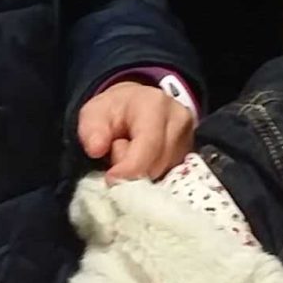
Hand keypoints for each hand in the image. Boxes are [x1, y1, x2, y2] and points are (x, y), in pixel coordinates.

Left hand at [77, 82, 195, 182]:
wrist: (135, 104)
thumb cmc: (114, 111)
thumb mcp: (93, 114)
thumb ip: (92, 130)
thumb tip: (96, 149)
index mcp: (156, 105)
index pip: (149, 147)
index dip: (128, 169)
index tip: (109, 178)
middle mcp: (179, 121)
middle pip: (156, 165)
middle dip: (132, 170)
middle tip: (116, 156)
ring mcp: (189, 139)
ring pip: (164, 174)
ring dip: (142, 173)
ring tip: (130, 156)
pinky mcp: (190, 155)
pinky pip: (170, 177)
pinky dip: (152, 176)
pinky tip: (143, 164)